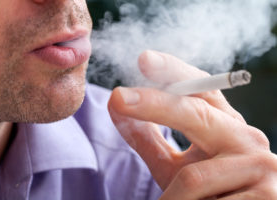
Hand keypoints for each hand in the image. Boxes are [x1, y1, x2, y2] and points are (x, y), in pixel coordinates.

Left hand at [108, 50, 276, 198]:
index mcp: (225, 125)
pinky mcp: (267, 197)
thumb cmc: (208, 192)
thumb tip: (115, 104)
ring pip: (194, 177)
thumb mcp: (176, 166)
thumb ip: (148, 138)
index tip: (144, 59)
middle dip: (155, 104)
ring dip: (172, 198)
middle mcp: (246, 138)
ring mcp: (261, 167)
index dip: (174, 72)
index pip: (200, 89)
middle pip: (196, 113)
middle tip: (119, 97)